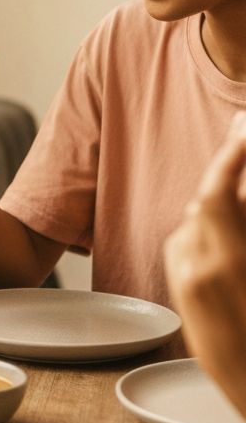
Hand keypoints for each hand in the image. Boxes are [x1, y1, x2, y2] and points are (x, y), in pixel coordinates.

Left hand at [164, 113, 245, 416]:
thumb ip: (245, 222)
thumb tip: (241, 194)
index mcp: (229, 264)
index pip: (216, 194)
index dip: (231, 157)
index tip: (244, 129)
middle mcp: (200, 271)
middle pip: (207, 203)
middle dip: (230, 180)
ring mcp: (187, 283)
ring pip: (199, 224)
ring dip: (224, 214)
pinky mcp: (183, 293)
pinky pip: (192, 248)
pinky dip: (213, 238)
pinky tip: (237, 257)